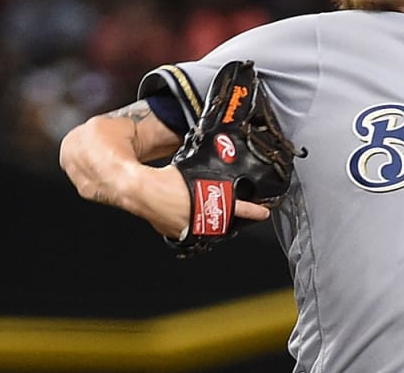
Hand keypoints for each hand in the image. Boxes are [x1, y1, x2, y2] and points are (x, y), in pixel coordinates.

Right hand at [141, 166, 270, 238]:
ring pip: (206, 228)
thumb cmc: (162, 180)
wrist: (139, 190)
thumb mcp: (191, 173)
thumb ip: (205, 178)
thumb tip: (217, 169)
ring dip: (209, 220)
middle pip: (222, 223)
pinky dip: (189, 222)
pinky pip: (188, 229)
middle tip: (235, 212)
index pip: (238, 208)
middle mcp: (199, 220)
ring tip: (205, 209)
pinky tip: (183, 212)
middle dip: (228, 218)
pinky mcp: (174, 233)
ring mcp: (187, 230)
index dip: (253, 211)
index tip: (264, 213)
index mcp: (206, 203)